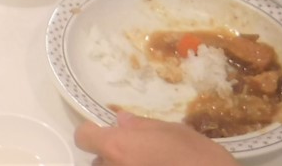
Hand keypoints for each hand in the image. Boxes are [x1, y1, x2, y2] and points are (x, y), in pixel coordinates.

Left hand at [75, 112, 236, 165]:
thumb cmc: (197, 157)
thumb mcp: (174, 132)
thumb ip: (142, 126)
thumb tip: (121, 120)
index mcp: (118, 147)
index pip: (84, 137)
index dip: (92, 133)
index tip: (105, 133)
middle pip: (97, 162)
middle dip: (112, 156)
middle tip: (137, 154)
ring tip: (147, 165)